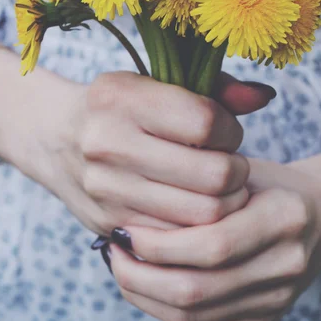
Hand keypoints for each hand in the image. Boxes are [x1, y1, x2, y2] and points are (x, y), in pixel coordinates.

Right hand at [8, 61, 274, 234]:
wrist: (56, 137)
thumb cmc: (121, 107)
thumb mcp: (157, 82)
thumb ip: (215, 88)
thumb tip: (264, 96)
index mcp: (122, 97)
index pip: (206, 123)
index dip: (231, 131)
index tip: (226, 132)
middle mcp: (108, 143)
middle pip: (211, 176)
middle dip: (236, 173)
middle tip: (230, 166)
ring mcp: (106, 189)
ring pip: (201, 214)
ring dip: (225, 203)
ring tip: (219, 188)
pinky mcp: (110, 223)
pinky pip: (178, 239)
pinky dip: (198, 228)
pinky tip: (196, 208)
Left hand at [106, 155, 320, 320]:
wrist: (320, 214)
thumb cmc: (270, 184)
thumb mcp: (240, 170)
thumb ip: (197, 189)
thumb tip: (126, 211)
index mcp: (282, 219)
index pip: (211, 245)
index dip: (158, 244)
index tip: (122, 228)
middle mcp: (284, 267)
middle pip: (197, 290)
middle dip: (139, 274)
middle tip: (112, 249)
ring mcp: (275, 302)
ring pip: (193, 319)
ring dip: (142, 300)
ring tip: (118, 270)